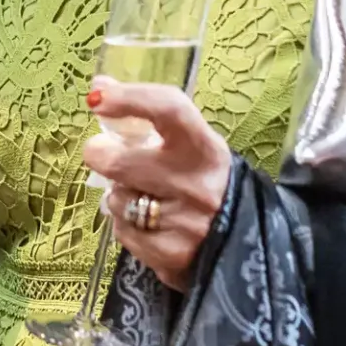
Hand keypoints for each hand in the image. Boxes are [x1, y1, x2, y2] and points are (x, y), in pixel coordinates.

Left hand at [81, 79, 232, 291]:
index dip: (130, 99)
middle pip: (119, 162)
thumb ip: (148, 116)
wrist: (247, 247)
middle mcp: (198, 185)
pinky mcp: (171, 256)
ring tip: (142, 195)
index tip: (99, 99)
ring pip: (117, 199)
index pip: (168, 110)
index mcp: (206, 148)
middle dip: (100, 155)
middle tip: (103, 153)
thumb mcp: (190, 145)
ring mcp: (185, 224)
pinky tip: (147, 223)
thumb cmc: (206, 182)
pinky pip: (123, 232)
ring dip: (119, 195)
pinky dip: (126, 226)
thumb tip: (99, 89)